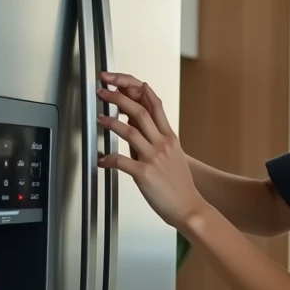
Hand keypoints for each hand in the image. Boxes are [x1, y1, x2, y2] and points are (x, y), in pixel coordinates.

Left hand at [97, 72, 206, 228]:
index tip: (125, 81)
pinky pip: (120, 161)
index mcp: (170, 138)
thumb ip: (155, 143)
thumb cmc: (180, 186)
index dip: (140, 89)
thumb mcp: (173, 157)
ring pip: (129, 130)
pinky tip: (101, 159)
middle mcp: (162, 144)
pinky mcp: (144, 173)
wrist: (190, 208)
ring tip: (99, 117)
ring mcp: (154, 157)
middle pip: (139, 111)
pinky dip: (107, 159)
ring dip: (110, 121)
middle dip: (118, 97)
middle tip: (104, 91)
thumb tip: (135, 134)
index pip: (155, 105)